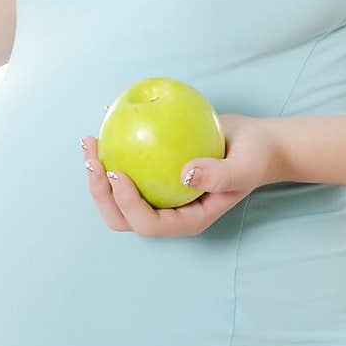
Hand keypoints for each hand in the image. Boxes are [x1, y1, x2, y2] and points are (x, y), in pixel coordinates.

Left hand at [79, 113, 278, 236]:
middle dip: (100, 192)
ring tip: (89, 140)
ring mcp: (159, 194)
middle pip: (122, 217)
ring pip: (116, 195)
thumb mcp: (244, 167)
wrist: (257, 143)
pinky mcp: (154, 174)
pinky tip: (104, 122)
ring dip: (97, 172)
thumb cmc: (254, 158)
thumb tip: (185, 174)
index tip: (118, 172)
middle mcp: (168, 212)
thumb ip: (219, 175)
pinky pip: (127, 167)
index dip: (126, 204)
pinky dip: (111, 150)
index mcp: (186, 219)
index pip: (148, 223)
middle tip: (92, 158)